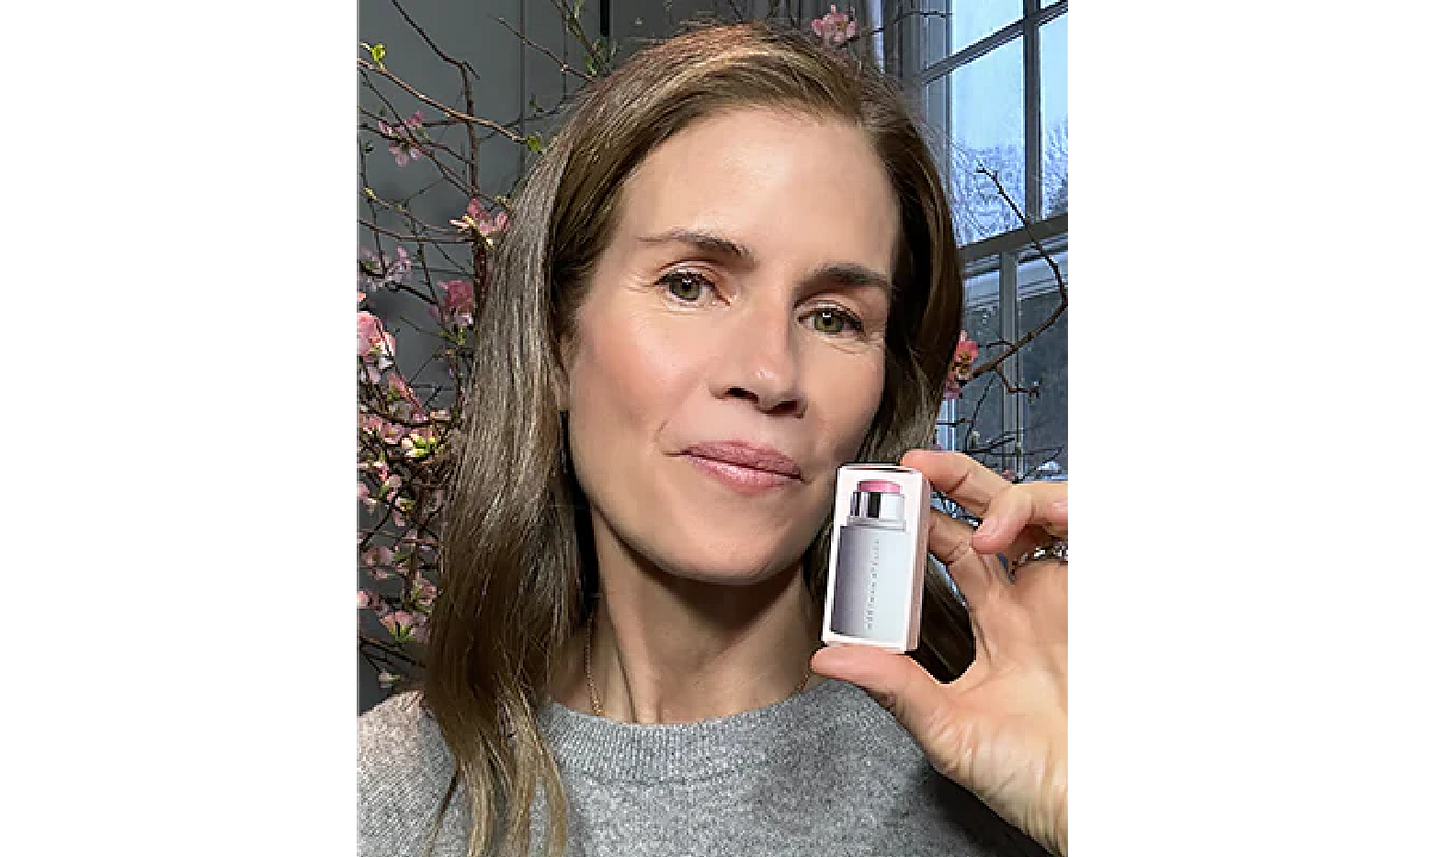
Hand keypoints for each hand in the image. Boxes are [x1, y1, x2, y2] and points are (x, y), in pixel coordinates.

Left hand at [811, 449, 1069, 855]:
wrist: (1080, 799)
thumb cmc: (1031, 776)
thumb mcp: (947, 728)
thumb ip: (894, 687)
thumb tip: (828, 658)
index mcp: (992, 627)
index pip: (948, 553)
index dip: (916, 527)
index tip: (874, 512)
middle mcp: (1025, 600)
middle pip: (984, 515)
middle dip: (948, 482)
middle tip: (908, 468)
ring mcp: (1058, 591)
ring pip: (1026, 507)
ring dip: (988, 489)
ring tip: (950, 496)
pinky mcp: (1080, 590)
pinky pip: (1071, 522)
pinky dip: (1042, 506)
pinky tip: (1002, 528)